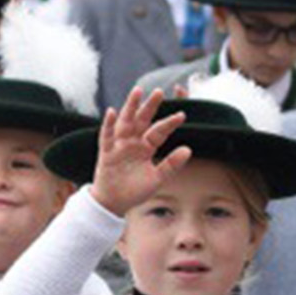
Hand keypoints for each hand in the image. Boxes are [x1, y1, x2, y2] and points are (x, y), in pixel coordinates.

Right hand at [86, 88, 188, 213]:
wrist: (115, 203)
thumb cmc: (135, 190)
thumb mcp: (157, 178)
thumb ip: (171, 164)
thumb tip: (188, 150)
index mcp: (146, 147)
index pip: (159, 131)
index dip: (169, 123)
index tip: (182, 115)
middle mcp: (133, 142)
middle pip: (142, 120)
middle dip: (150, 106)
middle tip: (159, 91)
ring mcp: (119, 145)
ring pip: (125, 122)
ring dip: (130, 107)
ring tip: (137, 92)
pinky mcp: (107, 152)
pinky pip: (107, 136)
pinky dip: (108, 124)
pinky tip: (111, 112)